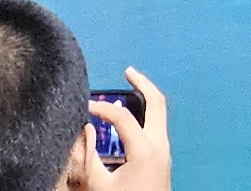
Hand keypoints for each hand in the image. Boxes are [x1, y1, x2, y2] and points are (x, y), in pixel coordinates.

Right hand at [73, 69, 169, 185]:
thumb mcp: (99, 185)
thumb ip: (88, 157)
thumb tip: (84, 131)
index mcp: (145, 148)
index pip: (122, 116)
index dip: (101, 108)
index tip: (86, 107)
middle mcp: (160, 144)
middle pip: (158, 102)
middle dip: (143, 83)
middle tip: (127, 71)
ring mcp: (165, 150)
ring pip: (161, 113)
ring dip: (146, 96)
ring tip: (130, 85)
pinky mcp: (164, 157)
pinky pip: (158, 126)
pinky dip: (147, 113)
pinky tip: (133, 114)